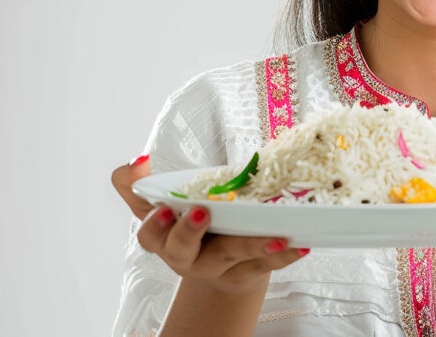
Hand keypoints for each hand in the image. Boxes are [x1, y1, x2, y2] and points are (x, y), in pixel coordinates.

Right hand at [111, 155, 309, 295]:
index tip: (163, 208)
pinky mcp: (245, 273)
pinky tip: (299, 244)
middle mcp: (186, 257)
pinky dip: (283, 256)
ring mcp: (217, 268)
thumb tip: (138, 161)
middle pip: (183, 251)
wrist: (216, 265)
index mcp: (162, 239)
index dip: (154, 225)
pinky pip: (264, 266)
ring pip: (231, 257)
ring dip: (252, 246)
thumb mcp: (155, 203)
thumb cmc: (183, 223)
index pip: (149, 236)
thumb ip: (136, 181)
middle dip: (191, 233)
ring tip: (274, 235)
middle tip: (202, 213)